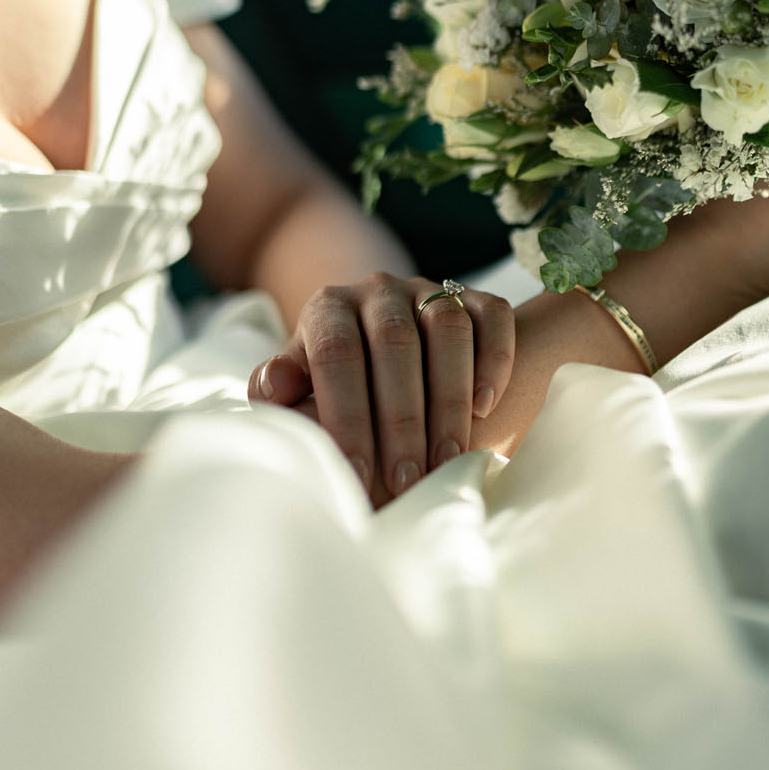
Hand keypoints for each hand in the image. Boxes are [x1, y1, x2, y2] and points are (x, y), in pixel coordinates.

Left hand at [247, 274, 513, 499]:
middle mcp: (379, 291)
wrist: (384, 353)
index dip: (346, 414)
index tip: (355, 473)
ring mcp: (431, 290)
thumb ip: (283, 389)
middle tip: (407, 479)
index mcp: (328, 308)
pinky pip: (492, 316)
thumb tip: (276, 386)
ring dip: (450, 397)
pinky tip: (486, 406)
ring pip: (446, 327)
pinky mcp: (476, 298)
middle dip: (401, 418)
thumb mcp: (301, 386)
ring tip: (450, 459)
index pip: (336, 354)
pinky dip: (493, 358)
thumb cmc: (336, 386)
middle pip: (394, 342)